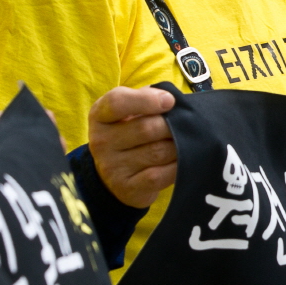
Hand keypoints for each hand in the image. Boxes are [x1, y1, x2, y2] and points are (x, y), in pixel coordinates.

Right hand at [89, 85, 176, 209]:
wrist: (116, 173)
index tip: (169, 101)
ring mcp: (111, 167)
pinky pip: (159, 176)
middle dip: (172, 125)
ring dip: (178, 146)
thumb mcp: (130, 109)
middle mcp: (101, 141)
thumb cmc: (130, 132)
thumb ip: (147, 97)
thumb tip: (170, 98)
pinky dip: (176, 167)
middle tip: (185, 125)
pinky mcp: (126, 188)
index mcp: (99, 115)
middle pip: (146, 128)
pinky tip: (181, 161)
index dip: (146, 100)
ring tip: (184, 141)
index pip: (117, 102)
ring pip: (157, 152)